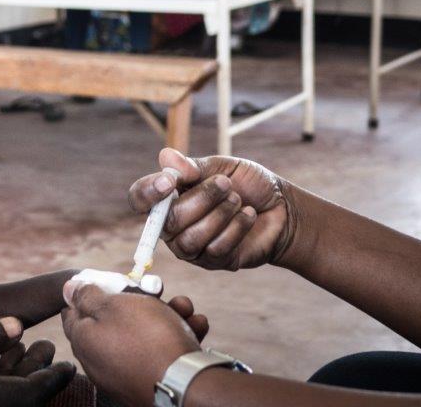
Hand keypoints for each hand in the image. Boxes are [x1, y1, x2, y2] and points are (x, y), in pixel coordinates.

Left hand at [61, 285, 202, 404]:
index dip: (90, 292)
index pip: (74, 312)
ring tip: (184, 308)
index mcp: (84, 340)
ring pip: (145, 333)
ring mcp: (126, 373)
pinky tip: (195, 325)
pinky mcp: (151, 381)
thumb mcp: (113, 305)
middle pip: (115, 320)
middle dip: (140, 300)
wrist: (184, 384)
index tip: (111, 282)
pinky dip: (177, 337)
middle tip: (158, 291)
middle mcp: (100, 360)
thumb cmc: (146, 338)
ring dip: (167, 315)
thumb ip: (87, 296)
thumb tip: (67, 289)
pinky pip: (160, 353)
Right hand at [128, 148, 293, 270]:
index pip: (139, 198)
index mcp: (168, 196)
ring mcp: (191, 246)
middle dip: (202, 199)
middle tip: (227, 185)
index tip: (169, 183)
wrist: (282, 207)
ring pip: (191, 238)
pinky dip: (236, 228)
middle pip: (169, 221)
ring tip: (238, 201)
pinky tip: (248, 216)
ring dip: (219, 215)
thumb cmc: (248, 184)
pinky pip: (215, 249)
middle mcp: (172, 224)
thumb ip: (193, 167)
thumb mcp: (222, 167)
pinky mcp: (213, 262)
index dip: (147, 192)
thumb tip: (165, 158)